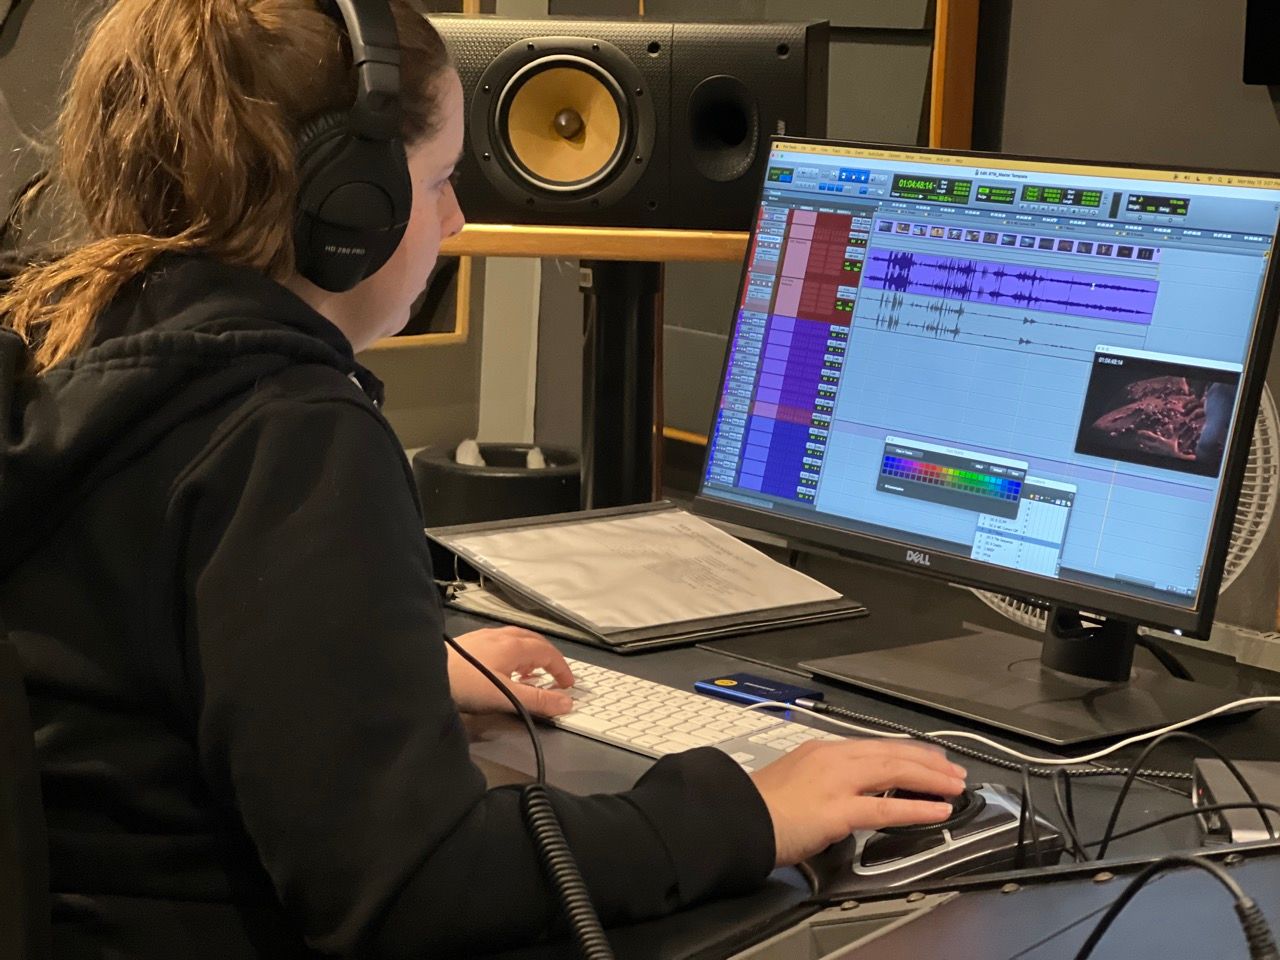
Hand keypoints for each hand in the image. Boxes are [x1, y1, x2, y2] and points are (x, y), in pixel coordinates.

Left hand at [447, 627, 574, 716]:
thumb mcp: (507, 697)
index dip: (561, 668)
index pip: (548, 652)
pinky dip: (513, 653)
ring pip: (516, 639)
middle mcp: (502, 635)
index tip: (568, 684)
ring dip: (530, 654)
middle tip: (554, 675)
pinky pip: (501, 642)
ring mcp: (484, 636)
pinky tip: (502, 667)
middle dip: (548, 657)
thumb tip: (567, 703)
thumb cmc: (468, 684)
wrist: (427, 672)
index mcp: (514, 646)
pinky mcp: (470, 642)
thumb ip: (538, 701)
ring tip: (531, 672)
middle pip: (534, 641)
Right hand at [749, 739, 966, 866]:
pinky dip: (917, 808)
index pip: (876, 746)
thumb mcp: (795, 780)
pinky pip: (887, 809)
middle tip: (953, 770)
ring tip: (953, 786)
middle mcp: (833, 758)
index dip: (908, 751)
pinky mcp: (838, 809)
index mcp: (822, 750)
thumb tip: (847, 797)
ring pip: (895, 772)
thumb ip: (824, 782)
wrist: (737, 818)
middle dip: (927, 761)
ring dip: (930, 779)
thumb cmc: (759, 807)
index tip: (929, 758)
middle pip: (892, 753)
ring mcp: (837, 781)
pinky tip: (937, 811)